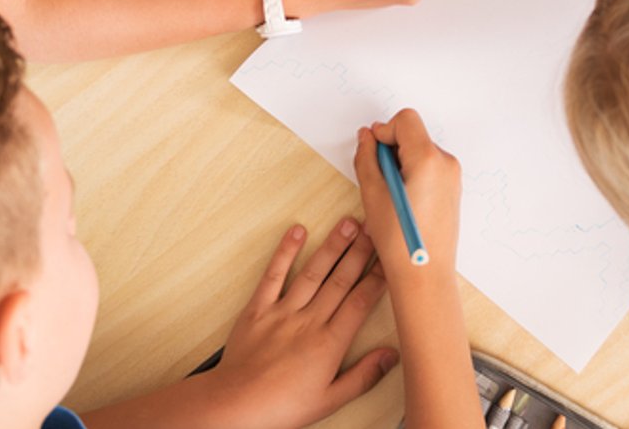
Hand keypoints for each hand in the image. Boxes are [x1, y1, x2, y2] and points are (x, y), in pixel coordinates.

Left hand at [200, 221, 396, 428]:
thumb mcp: (330, 400)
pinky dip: (285, 252)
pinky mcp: (258, 309)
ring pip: (313, 272)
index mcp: (329, 343)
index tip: (392, 260)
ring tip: (349, 223)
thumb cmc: (281, 406)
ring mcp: (283, 311)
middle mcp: (309, 321)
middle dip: (361, 251)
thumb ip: (363, 377)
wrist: (236, 404)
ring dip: (332, 246)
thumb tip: (391, 357)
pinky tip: (297, 232)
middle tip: (377, 228)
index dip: (378, 278)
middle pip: (341, 279)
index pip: (361, 301)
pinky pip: (274, 275)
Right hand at [353, 109, 462, 282]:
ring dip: (402, 162)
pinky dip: (413, 173)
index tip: (374, 153)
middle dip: (392, 149)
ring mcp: (453, 176)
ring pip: (420, 150)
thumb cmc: (398, 240)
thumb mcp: (372, 194)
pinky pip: (429, 166)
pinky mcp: (453, 188)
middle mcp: (446, 163)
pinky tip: (404, 201)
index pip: (405, 120)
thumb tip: (367, 137)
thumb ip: (367, 157)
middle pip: (413, 134)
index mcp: (428, 159)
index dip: (385, 131)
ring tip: (392, 196)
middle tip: (380, 180)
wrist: (424, 275)